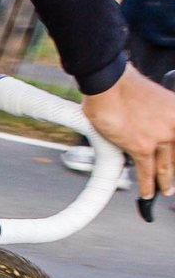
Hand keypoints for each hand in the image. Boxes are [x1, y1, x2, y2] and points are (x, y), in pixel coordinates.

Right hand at [82, 64, 174, 198]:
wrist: (110, 83)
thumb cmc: (125, 86)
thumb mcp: (155, 100)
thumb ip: (159, 116)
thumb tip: (150, 126)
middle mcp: (174, 126)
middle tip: (172, 182)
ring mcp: (160, 137)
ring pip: (167, 167)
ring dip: (165, 182)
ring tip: (164, 191)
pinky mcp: (141, 147)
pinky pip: (147, 172)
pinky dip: (147, 186)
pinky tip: (148, 194)